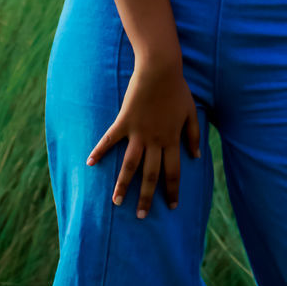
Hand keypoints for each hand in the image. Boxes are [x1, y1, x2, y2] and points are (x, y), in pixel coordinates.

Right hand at [86, 59, 201, 218]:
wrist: (160, 69)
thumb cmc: (177, 89)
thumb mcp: (190, 112)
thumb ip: (193, 135)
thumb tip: (196, 156)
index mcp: (171, 139)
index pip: (173, 171)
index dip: (172, 190)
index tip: (172, 206)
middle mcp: (155, 140)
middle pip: (151, 175)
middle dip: (147, 197)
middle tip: (141, 216)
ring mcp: (138, 132)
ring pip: (130, 165)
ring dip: (123, 185)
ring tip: (117, 202)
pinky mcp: (124, 122)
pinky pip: (110, 140)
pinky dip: (99, 151)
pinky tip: (90, 163)